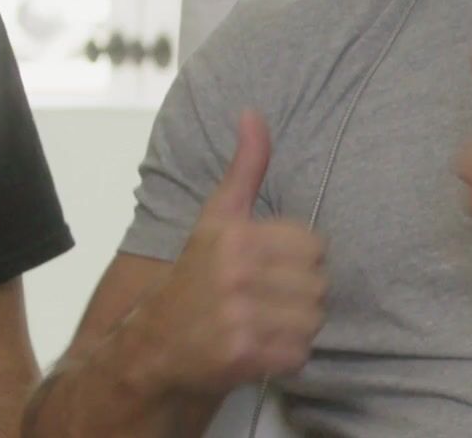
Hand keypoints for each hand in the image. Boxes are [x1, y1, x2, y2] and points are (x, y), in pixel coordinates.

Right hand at [138, 110, 326, 394]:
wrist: (153, 348)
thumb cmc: (194, 278)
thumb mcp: (216, 218)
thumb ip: (244, 168)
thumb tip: (253, 113)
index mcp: (236, 234)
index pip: (315, 245)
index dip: (297, 261)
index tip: (268, 270)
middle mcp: (236, 272)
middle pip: (318, 284)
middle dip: (299, 297)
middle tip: (265, 302)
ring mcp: (238, 316)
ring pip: (313, 320)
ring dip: (295, 329)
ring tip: (262, 325)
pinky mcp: (243, 355)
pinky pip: (299, 355)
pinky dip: (286, 358)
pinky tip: (259, 349)